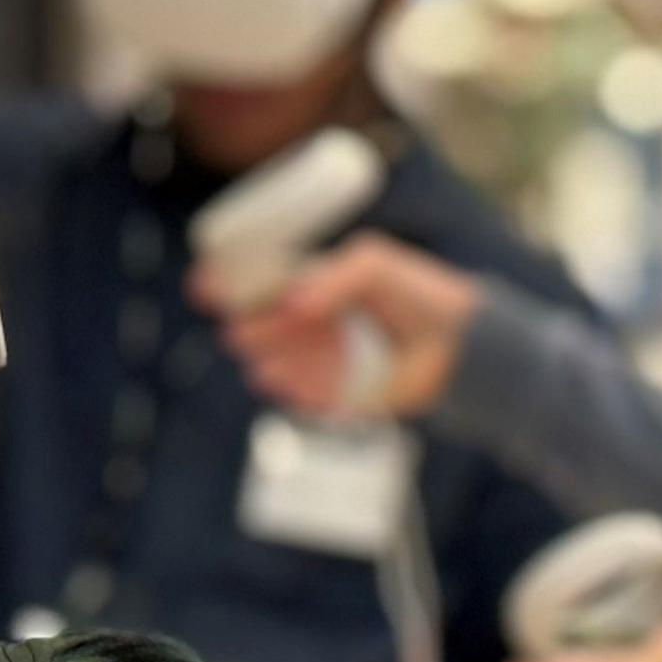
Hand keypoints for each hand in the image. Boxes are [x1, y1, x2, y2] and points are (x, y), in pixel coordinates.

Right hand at [211, 236, 483, 419]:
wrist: (458, 346)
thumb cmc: (418, 295)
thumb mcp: (375, 264)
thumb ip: (334, 277)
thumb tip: (292, 301)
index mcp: (305, 282)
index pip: (250, 283)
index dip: (222, 283)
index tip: (203, 287)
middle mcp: (299, 322)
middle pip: (249, 325)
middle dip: (248, 325)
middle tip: (265, 325)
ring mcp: (310, 360)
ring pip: (265, 364)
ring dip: (271, 358)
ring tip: (306, 351)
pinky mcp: (326, 396)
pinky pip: (296, 397)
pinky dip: (299, 389)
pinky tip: (317, 380)